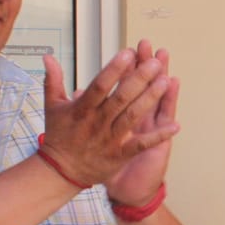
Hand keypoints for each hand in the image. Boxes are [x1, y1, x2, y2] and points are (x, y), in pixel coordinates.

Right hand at [40, 42, 179, 193]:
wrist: (61, 171)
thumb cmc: (59, 136)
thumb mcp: (52, 106)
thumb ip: (53, 80)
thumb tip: (48, 57)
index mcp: (82, 109)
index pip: (100, 85)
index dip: (114, 69)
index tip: (128, 53)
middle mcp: (97, 122)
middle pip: (121, 98)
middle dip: (139, 79)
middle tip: (155, 62)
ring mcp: (110, 139)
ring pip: (132, 116)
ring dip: (150, 99)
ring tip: (166, 81)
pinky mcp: (119, 154)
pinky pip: (141, 145)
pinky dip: (159, 136)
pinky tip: (176, 126)